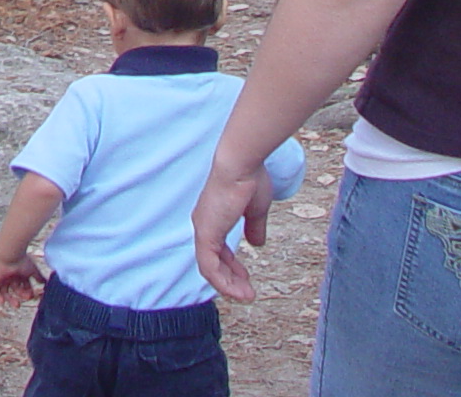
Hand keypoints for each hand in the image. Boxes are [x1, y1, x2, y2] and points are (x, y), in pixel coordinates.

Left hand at [0, 255, 44, 307]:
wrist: (10, 254)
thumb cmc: (22, 261)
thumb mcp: (33, 270)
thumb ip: (38, 277)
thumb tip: (45, 283)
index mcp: (18, 273)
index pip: (23, 286)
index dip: (27, 292)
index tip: (32, 295)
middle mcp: (9, 276)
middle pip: (15, 290)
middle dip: (20, 296)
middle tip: (27, 301)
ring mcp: (0, 277)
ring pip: (4, 292)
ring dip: (10, 300)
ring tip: (17, 304)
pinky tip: (2, 301)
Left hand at [192, 162, 276, 300]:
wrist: (241, 164)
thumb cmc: (249, 179)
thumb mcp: (256, 209)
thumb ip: (254, 227)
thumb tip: (257, 244)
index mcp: (214, 218)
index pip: (218, 250)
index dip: (231, 265)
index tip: (246, 276)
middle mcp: (204, 225)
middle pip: (213, 262)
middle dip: (231, 279)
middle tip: (247, 292)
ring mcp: (203, 230)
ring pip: (209, 268)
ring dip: (228, 285)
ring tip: (247, 296)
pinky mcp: (205, 234)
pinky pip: (209, 267)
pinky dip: (222, 282)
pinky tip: (236, 290)